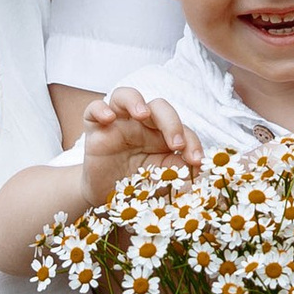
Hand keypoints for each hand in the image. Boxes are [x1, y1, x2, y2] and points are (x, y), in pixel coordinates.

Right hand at [79, 86, 204, 204]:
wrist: (106, 198)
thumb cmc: (137, 185)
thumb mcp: (162, 180)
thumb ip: (178, 172)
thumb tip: (199, 170)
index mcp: (162, 134)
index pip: (181, 128)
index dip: (192, 142)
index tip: (196, 160)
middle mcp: (141, 123)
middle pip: (158, 106)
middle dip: (171, 122)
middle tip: (176, 144)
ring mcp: (118, 122)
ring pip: (125, 95)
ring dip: (135, 101)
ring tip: (142, 114)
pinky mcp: (95, 128)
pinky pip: (94, 109)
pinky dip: (100, 109)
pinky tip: (109, 119)